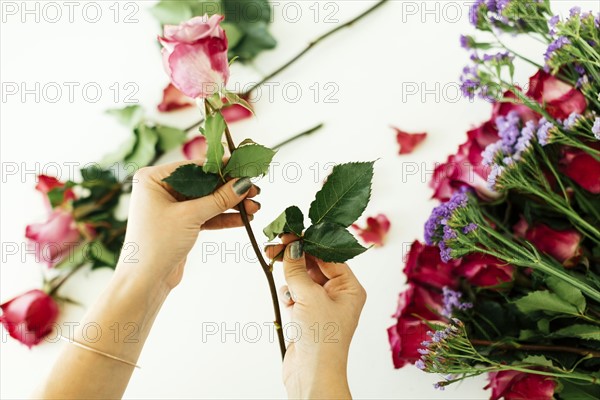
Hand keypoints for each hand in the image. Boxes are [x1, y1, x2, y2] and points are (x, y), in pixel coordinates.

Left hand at [117, 160, 259, 288]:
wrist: (145, 281)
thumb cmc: (158, 244)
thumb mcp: (190, 216)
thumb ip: (219, 199)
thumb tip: (243, 183)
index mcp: (154, 179)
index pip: (194, 168)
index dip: (221, 169)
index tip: (245, 169)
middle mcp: (161, 189)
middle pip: (203, 184)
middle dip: (229, 190)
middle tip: (255, 191)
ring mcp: (171, 207)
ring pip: (207, 200)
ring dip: (230, 205)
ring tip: (255, 208)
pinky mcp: (180, 224)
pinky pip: (205, 215)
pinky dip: (223, 217)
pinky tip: (244, 219)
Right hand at [265, 235, 366, 398]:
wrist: (311, 375)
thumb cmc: (321, 338)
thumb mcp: (309, 297)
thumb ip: (297, 270)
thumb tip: (291, 246)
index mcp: (350, 288)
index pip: (329, 255)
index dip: (309, 243)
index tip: (290, 233)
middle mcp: (339, 294)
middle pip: (314, 265)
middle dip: (296, 258)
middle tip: (276, 246)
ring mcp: (322, 305)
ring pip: (302, 279)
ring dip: (291, 278)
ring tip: (281, 277)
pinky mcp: (307, 316)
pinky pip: (296, 294)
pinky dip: (289, 294)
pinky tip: (288, 302)